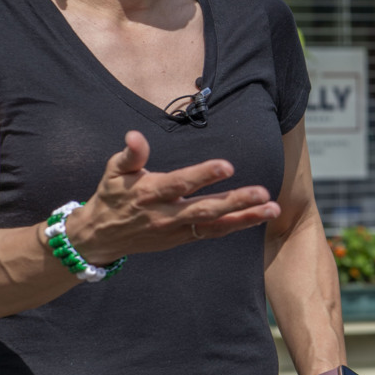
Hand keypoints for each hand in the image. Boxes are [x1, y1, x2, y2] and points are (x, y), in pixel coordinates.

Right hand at [64, 130, 280, 262]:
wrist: (100, 237)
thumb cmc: (111, 195)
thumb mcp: (113, 172)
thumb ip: (129, 155)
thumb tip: (135, 136)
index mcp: (150, 193)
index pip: (180, 183)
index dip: (203, 175)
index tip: (227, 166)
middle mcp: (166, 214)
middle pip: (205, 209)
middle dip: (236, 201)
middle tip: (263, 193)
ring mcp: (177, 230)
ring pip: (216, 225)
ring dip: (246, 217)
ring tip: (273, 208)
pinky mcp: (183, 239)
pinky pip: (214, 233)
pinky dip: (237, 226)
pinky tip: (260, 217)